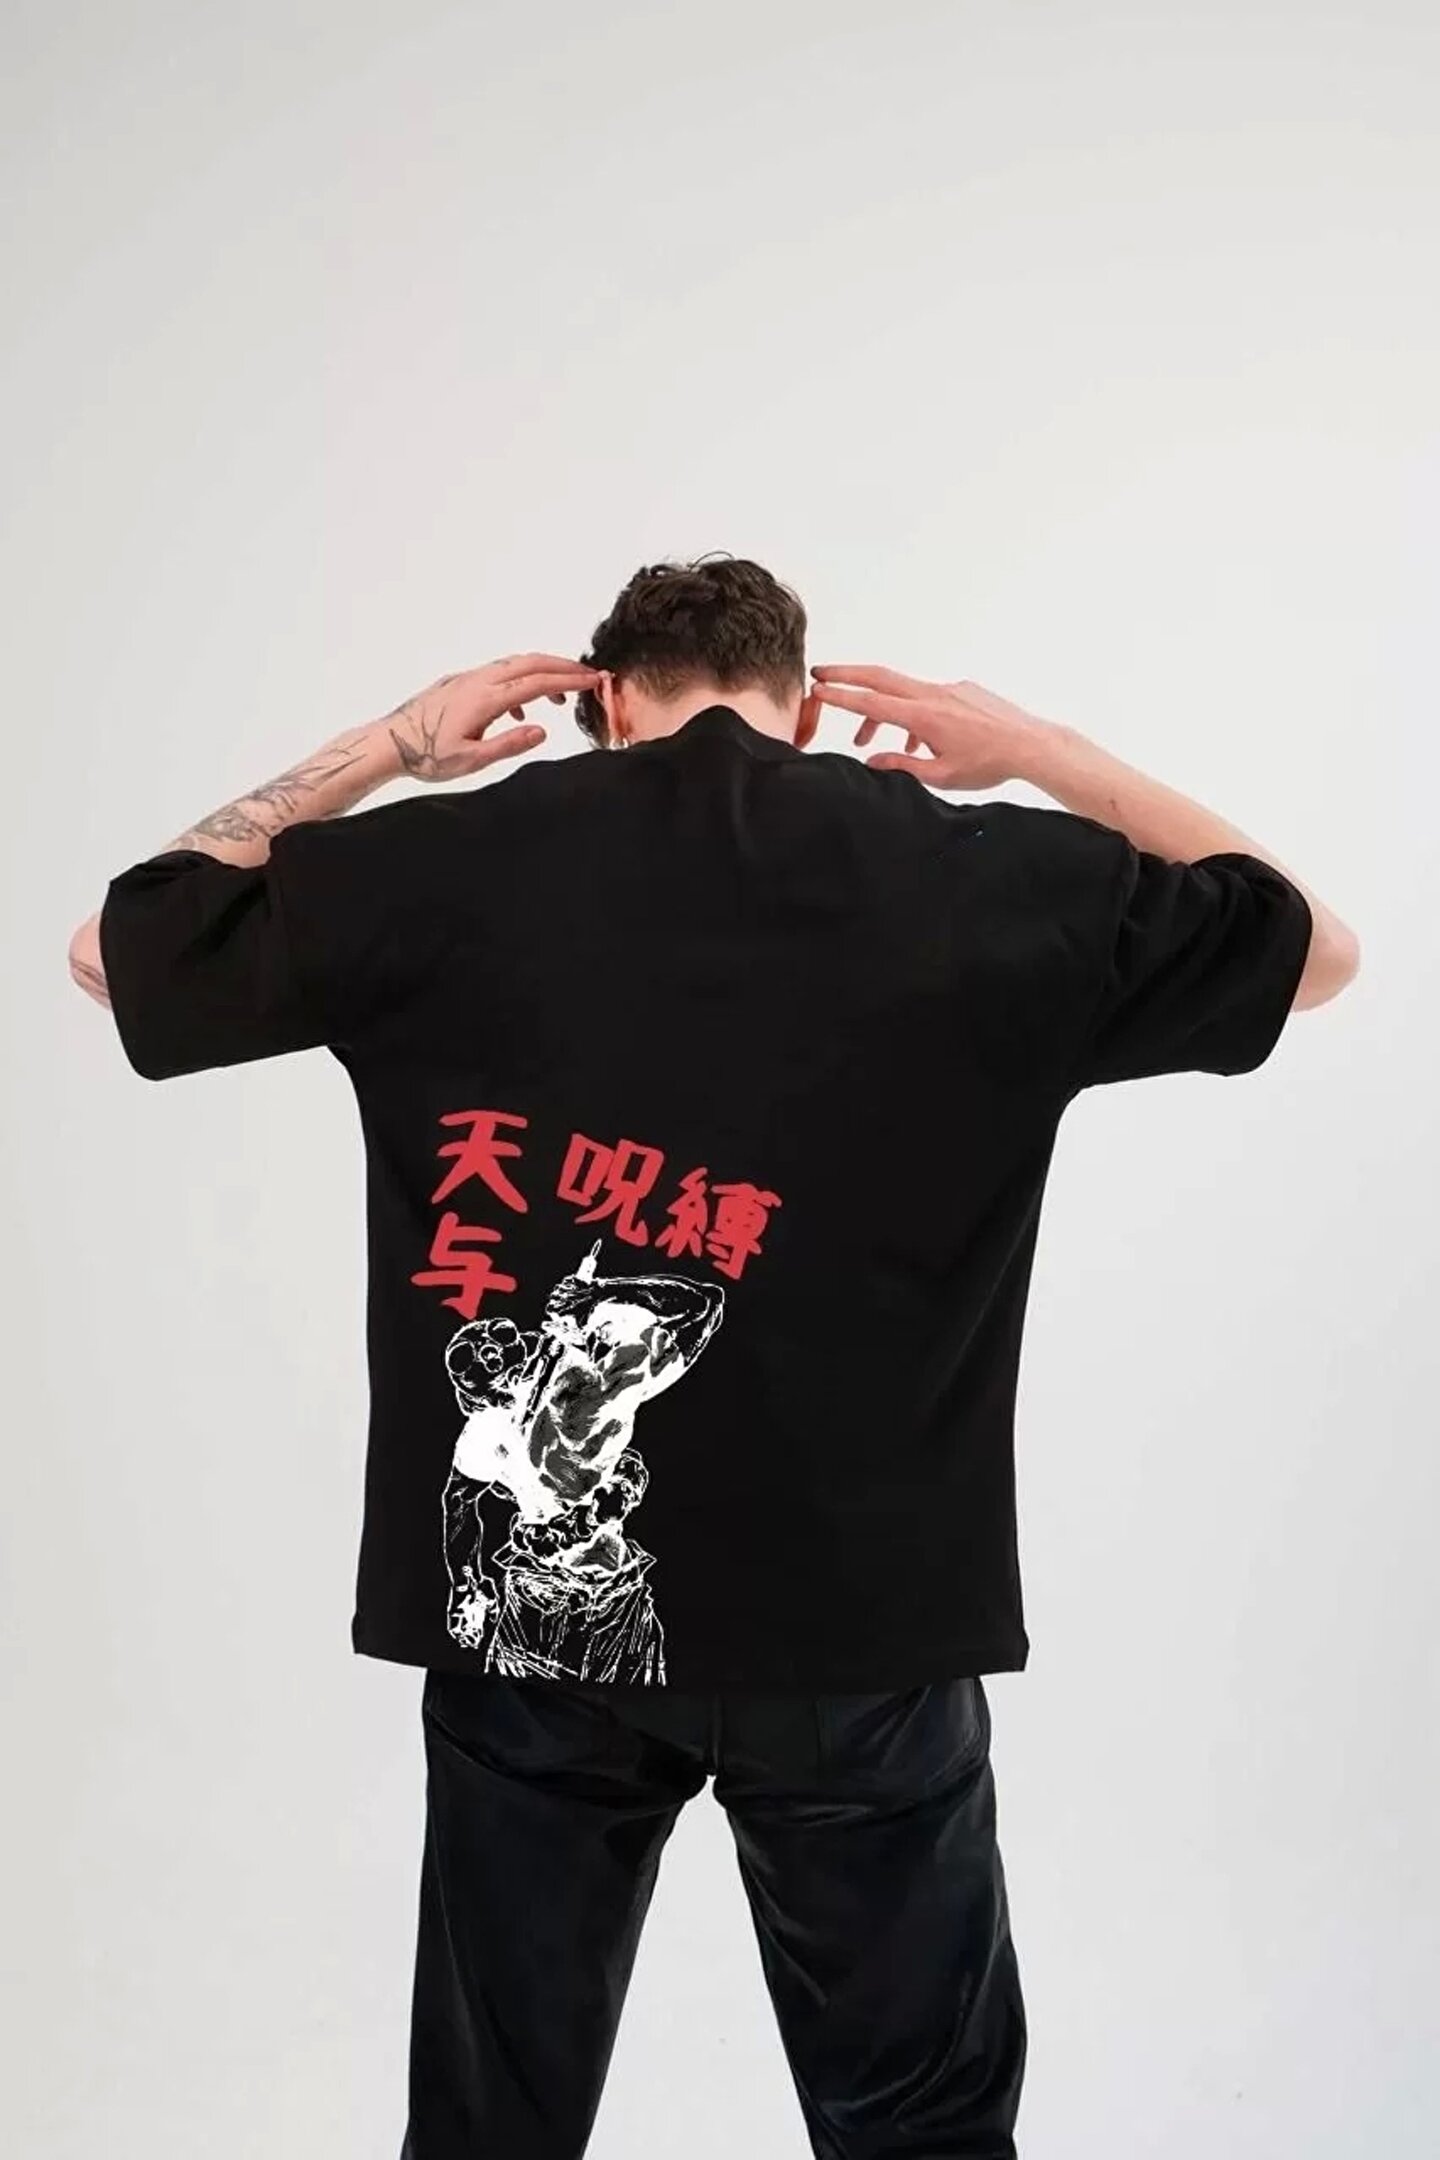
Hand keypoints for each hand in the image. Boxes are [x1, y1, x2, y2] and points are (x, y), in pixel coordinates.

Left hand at [379, 653, 601, 782]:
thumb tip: (543, 730)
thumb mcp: (472, 760)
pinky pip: (497, 673)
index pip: (537, 683)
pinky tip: (518, 711)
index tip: (594, 681)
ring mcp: (467, 678)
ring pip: (513, 665)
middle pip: (529, 663)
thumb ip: (509, 744)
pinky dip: (519, 682)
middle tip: (589, 675)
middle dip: (562, 666)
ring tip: (561, 696)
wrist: (389, 743)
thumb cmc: (426, 756)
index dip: (569, 681)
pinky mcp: (459, 683)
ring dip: (542, 673)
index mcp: (485, 699)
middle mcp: (478, 681)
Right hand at [809, 665, 1043, 789]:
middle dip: (847, 675)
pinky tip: (919, 743)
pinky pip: (928, 698)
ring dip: (882, 712)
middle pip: (880, 677)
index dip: (840, 696)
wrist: (1031, 745)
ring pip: (904, 692)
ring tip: (870, 741)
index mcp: (923, 716)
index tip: (816, 689)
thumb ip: (901, 766)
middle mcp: (933, 695)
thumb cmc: (990, 763)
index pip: (872, 703)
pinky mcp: (963, 691)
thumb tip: (872, 760)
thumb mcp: (940, 775)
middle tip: (821, 675)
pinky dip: (913, 715)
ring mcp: (949, 689)